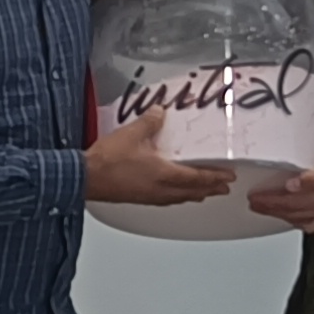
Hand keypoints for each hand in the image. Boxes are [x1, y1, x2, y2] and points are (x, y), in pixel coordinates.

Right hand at [82, 112, 234, 208]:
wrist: (85, 178)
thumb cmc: (108, 161)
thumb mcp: (132, 133)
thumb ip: (149, 121)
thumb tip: (159, 112)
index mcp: (165, 174)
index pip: (198, 177)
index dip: (215, 176)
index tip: (228, 176)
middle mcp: (161, 189)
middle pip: (193, 192)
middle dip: (210, 189)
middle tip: (223, 188)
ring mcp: (149, 196)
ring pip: (180, 199)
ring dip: (195, 195)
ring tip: (202, 193)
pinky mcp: (138, 198)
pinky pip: (166, 200)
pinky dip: (177, 197)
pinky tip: (172, 194)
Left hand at [247, 150, 313, 230]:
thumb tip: (292, 185)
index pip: (287, 202)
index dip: (269, 201)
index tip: (254, 198)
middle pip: (289, 213)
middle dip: (269, 209)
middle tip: (253, 205)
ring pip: (298, 219)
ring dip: (280, 216)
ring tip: (267, 211)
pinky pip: (313, 224)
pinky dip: (299, 223)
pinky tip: (295, 220)